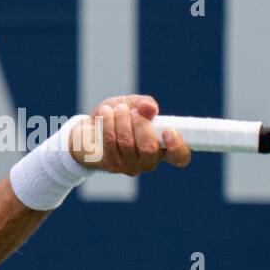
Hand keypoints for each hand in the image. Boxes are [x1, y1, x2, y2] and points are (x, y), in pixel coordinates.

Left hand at [70, 94, 191, 174]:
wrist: (89, 128)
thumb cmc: (117, 117)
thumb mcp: (133, 104)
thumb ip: (145, 103)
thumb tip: (150, 109)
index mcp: (162, 147)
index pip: (180, 157)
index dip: (177, 146)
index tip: (168, 131)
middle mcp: (148, 161)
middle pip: (150, 149)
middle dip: (140, 124)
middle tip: (132, 113)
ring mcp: (129, 166)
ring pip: (127, 142)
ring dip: (121, 119)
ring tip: (117, 110)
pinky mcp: (110, 164)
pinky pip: (110, 142)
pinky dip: (108, 122)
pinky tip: (105, 113)